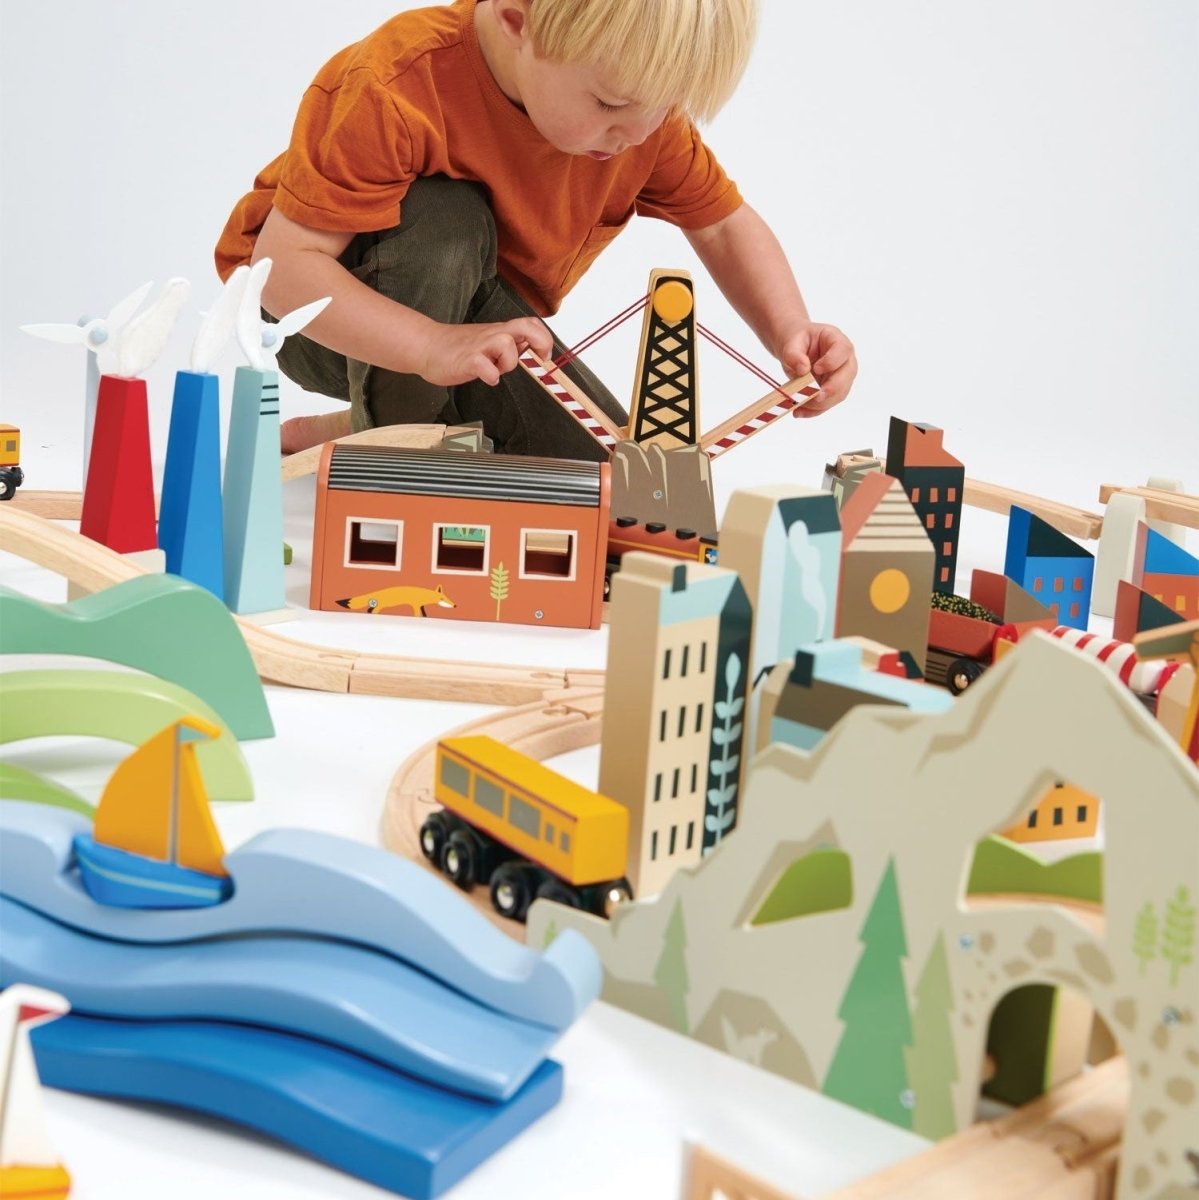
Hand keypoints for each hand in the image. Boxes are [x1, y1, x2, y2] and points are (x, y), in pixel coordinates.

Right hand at [418, 317, 553, 386]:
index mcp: (500, 331)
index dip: (544, 337)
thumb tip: (528, 345)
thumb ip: (508, 343)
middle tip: (542, 358)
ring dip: (509, 362)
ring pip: (507, 345)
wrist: (428, 346)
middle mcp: (493, 334)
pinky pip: (484, 367)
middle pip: (525, 326)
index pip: (530, 323)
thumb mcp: (488, 340)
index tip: (546, 355)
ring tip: (497, 369)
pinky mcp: (467, 360)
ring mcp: (479, 346)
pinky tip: (486, 378)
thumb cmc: (458, 346)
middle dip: (541, 340)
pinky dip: (490, 375)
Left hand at [779, 323, 857, 417]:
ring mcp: (842, 377)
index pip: (843, 350)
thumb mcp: (791, 343)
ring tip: (799, 405)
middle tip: (815, 396)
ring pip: (839, 394)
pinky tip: (799, 412)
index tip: (816, 369)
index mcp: (837, 340)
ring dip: (820, 403)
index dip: (832, 362)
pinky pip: (827, 404)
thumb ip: (794, 354)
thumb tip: (803, 370)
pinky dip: (813, 411)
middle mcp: (845, 359)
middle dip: (832, 389)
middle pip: (847, 375)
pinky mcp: (833, 391)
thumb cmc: (797, 342)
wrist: (795, 351)